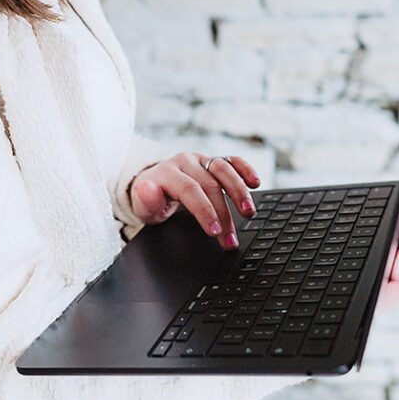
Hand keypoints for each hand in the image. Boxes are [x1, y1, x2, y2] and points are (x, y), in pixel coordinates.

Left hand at [129, 152, 259, 248]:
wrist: (154, 186)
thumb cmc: (151, 201)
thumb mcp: (143, 206)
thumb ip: (146, 199)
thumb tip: (148, 190)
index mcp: (167, 173)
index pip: (190, 190)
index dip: (205, 210)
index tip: (215, 231)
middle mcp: (185, 162)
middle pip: (210, 184)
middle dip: (224, 214)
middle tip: (230, 239)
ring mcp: (201, 160)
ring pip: (224, 169)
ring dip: (239, 191)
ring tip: (249, 212)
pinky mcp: (213, 161)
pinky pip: (232, 160)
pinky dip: (245, 169)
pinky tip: (255, 183)